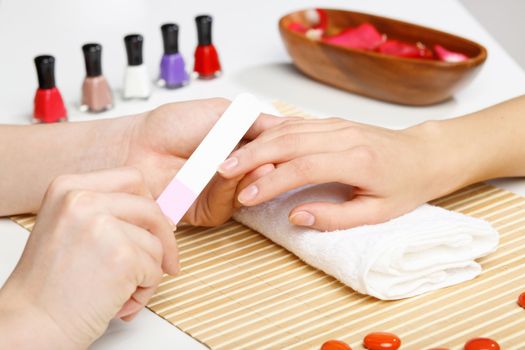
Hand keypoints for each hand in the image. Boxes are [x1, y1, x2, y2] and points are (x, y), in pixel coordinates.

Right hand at [0, 168, 177, 348]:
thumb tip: (158, 216)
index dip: (151, 203)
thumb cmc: (49, 286)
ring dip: (148, 273)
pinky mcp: (122, 256)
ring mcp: (103, 226)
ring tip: (121, 290)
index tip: (159, 223)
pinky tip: (120, 300)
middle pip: (150, 208)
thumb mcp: (69, 228)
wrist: (32, 324)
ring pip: (156, 244)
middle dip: (165, 237)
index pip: (132, 179)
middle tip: (166, 261)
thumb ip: (107, 213)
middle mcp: (84, 201)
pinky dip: (145, 290)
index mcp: (69, 188)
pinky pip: (155, 270)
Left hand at [123, 98, 283, 225]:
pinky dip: (230, 188)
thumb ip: (254, 120)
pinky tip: (225, 172)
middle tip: (277, 155)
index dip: (284, 148)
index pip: (274, 151)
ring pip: (253, 191)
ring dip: (254, 177)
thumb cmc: (170, 126)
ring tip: (255, 162)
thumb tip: (288, 126)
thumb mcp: (220, 111)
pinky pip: (229, 204)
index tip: (293, 139)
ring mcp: (224, 192)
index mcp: (242, 146)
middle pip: (268, 174)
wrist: (136, 146)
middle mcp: (236, 171)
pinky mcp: (210, 211)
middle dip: (275, 165)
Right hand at [219, 118, 461, 230]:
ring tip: (229, 159)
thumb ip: (336, 218)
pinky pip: (294, 123)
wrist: (423, 155)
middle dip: (252, 156)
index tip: (247, 197)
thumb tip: (296, 216)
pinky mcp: (331, 122)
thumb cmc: (404, 186)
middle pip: (288, 140)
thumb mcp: (378, 214)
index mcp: (358, 160)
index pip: (304, 167)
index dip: (272, 182)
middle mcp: (344, 136)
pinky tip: (251, 142)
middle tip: (224, 171)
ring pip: (287, 128)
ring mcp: (336, 125)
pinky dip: (269, 131)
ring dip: (255, 142)